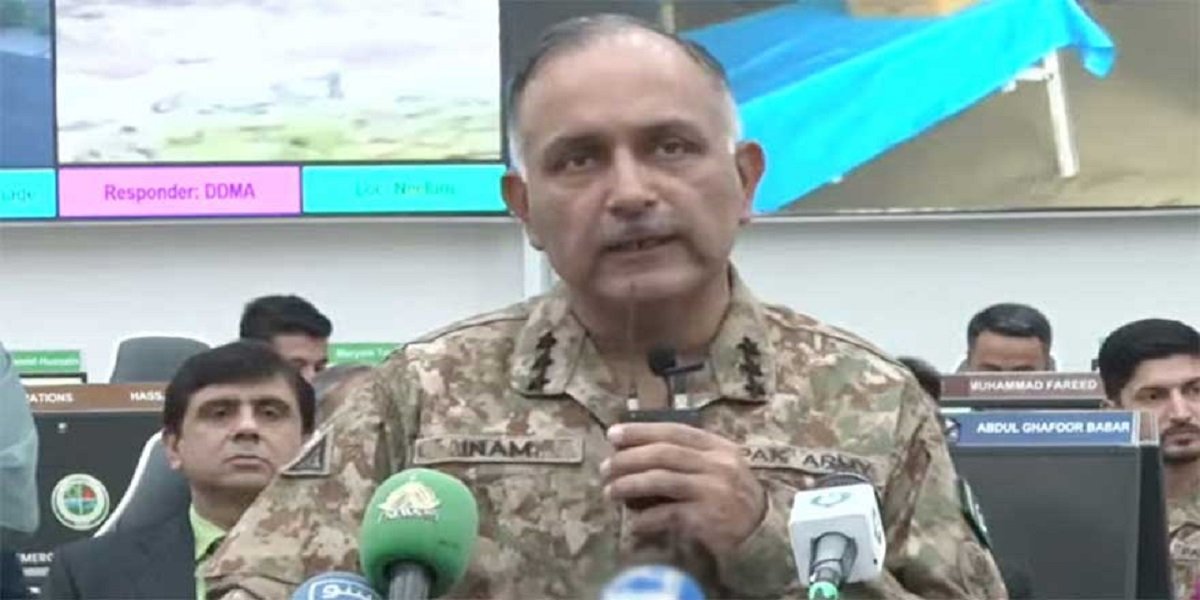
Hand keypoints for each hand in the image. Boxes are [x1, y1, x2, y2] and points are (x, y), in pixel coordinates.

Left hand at [601, 422, 765, 554]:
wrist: (764, 530)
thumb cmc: (732, 495)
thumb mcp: (720, 465)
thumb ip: (688, 454)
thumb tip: (636, 450)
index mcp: (718, 447)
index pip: (674, 431)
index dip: (640, 431)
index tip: (613, 434)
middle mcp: (717, 465)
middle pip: (664, 454)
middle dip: (629, 458)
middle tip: (605, 467)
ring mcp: (713, 492)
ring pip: (662, 480)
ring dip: (630, 485)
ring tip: (610, 491)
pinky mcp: (708, 520)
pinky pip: (668, 514)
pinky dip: (647, 518)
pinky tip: (634, 523)